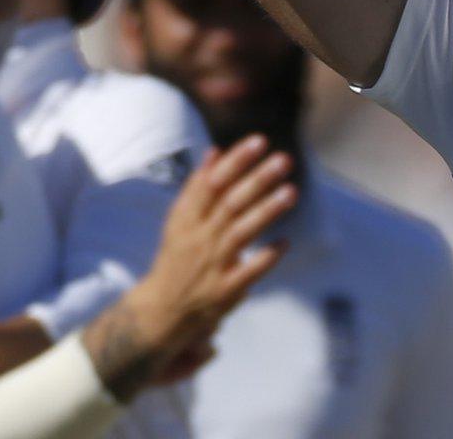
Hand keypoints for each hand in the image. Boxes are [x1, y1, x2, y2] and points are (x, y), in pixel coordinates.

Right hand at [81, 135, 293, 398]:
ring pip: (240, 233)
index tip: (259, 141)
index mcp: (185, 219)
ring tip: (292, 191)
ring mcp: (211, 265)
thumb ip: (198, 187)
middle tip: (284, 159)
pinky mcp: (224, 291)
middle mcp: (198, 239)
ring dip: (266, 211)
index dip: (236, 161)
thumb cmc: (177, 258)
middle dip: (258, 179)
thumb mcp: (180, 220)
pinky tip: (286, 242)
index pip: (211, 182)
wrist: (160, 311)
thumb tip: (215, 151)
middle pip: (230, 203)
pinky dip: (267, 257)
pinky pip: (249, 271)